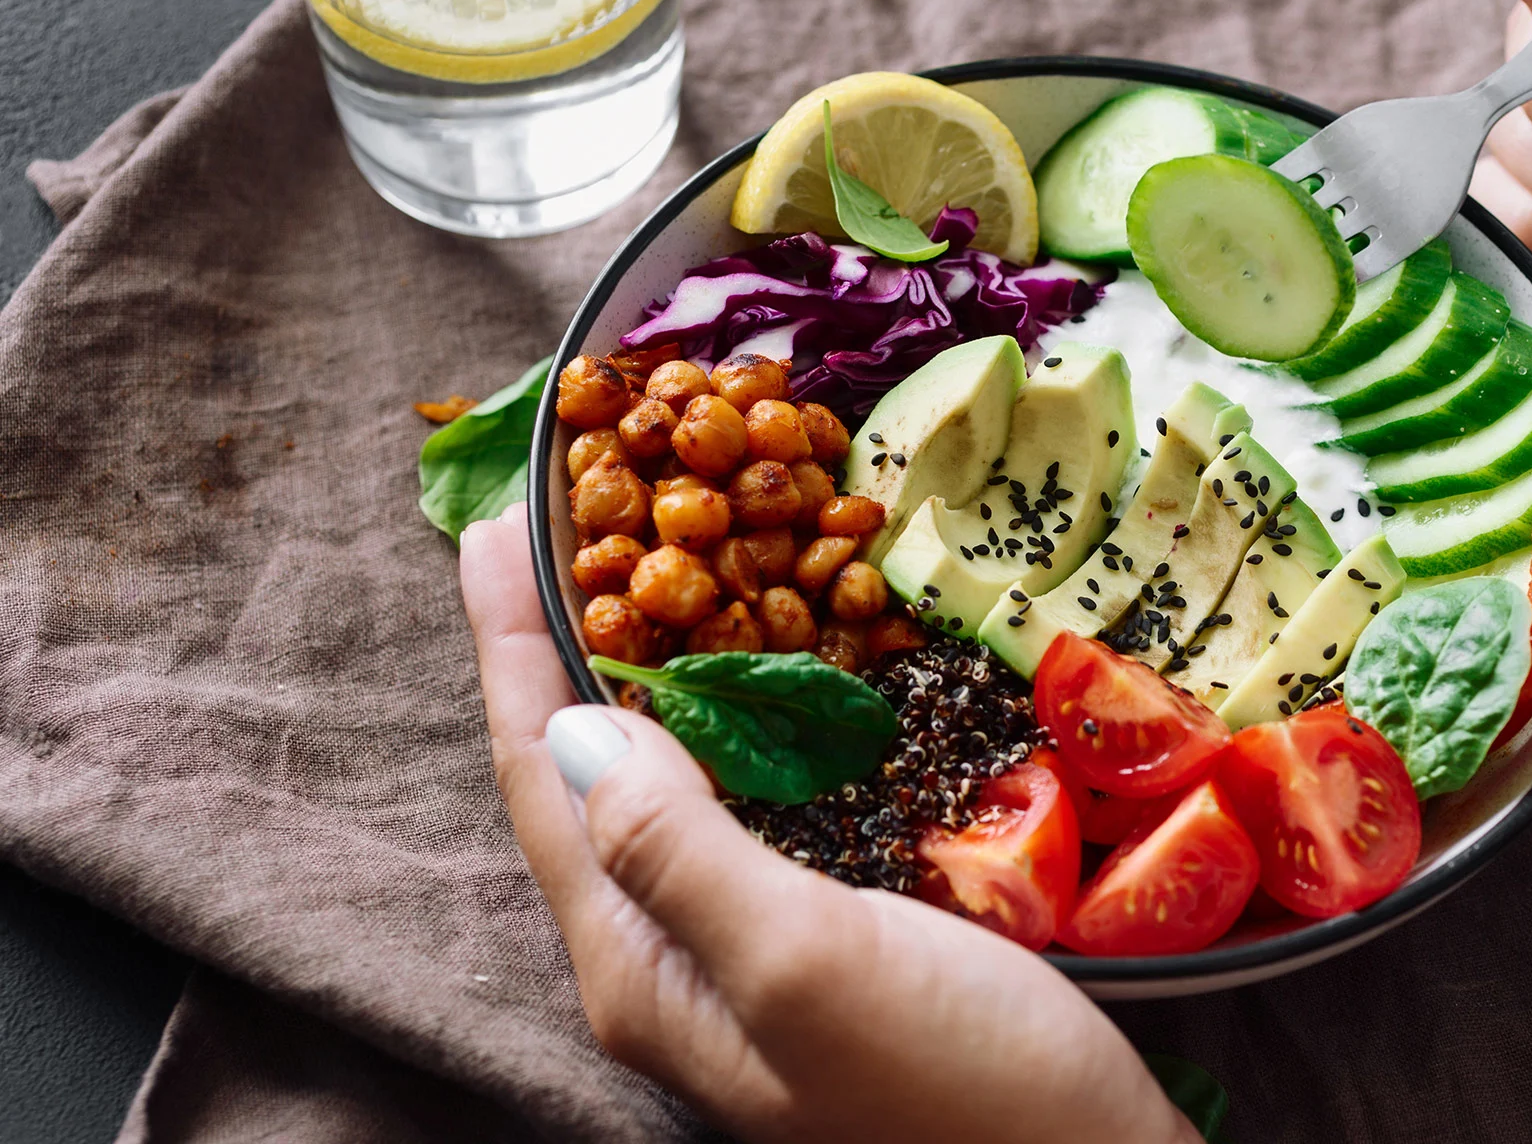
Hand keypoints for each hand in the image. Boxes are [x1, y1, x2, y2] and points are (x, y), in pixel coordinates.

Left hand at [460, 503, 1198, 1143]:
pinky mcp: (824, 936)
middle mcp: (672, 957)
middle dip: (561, 642)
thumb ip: (677, 849)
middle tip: (566, 515)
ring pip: (662, 784)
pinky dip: (732, 717)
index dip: (514, 644)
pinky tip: (760, 675)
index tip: (497, 518)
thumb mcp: (806, 965)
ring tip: (638, 565)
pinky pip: (745, 801)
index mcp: (640, 963)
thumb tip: (574, 728)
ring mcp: (746, 949)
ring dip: (639, 669)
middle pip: (585, 775)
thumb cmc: (963, 1089)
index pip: (545, 776)